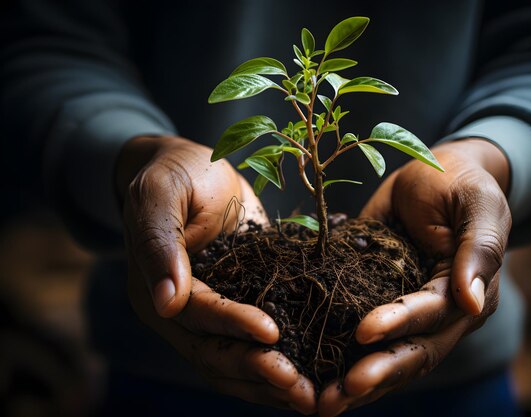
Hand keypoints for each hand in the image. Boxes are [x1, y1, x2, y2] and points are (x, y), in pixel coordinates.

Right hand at [116, 135, 315, 413]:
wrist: (194, 169)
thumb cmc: (176, 173)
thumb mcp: (162, 194)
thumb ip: (159, 242)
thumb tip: (167, 302)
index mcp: (156, 289)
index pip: (198, 316)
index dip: (232, 325)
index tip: (272, 334)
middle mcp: (180, 313)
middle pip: (217, 354)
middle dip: (259, 372)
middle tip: (303, 392)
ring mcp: (210, 315)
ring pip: (236, 361)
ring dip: (272, 383)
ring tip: (313, 399)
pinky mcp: (239, 306)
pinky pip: (255, 344)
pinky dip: (280, 363)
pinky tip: (313, 378)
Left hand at [318, 139, 511, 415]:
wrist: (439, 176)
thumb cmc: (461, 185)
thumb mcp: (477, 205)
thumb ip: (478, 248)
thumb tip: (471, 300)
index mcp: (469, 292)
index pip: (433, 313)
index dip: (400, 323)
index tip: (364, 332)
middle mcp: (443, 314)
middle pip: (414, 351)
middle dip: (377, 372)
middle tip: (338, 394)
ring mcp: (413, 314)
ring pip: (391, 355)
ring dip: (359, 381)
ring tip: (322, 403)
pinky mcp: (383, 303)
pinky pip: (367, 339)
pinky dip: (345, 360)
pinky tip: (317, 378)